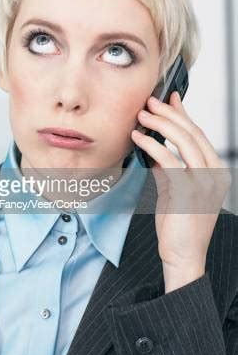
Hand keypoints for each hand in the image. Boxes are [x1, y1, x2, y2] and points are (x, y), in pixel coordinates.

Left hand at [131, 91, 231, 292]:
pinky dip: (152, 146)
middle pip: (192, 133)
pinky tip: (139, 138)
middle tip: (150, 102)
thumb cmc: (179, 225)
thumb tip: (156, 149)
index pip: (198, 135)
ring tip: (142, 115)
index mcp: (216, 172)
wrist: (183, 256)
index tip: (170, 98)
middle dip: (169, 114)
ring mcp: (205, 182)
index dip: (183, 114)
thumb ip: (170, 169)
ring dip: (160, 125)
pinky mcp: (188, 191)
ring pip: (183, 142)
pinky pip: (169, 161)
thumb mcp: (175, 190)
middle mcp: (215, 174)